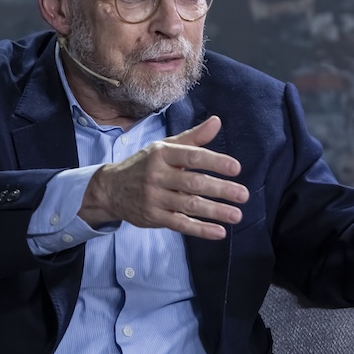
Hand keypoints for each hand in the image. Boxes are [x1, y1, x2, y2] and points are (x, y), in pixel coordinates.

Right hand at [80, 115, 248, 239]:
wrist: (110, 189)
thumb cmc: (144, 165)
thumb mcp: (165, 148)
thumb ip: (193, 138)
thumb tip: (217, 122)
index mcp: (162, 154)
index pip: (192, 156)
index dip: (215, 162)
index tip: (236, 168)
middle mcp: (157, 175)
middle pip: (193, 183)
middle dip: (220, 189)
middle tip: (244, 194)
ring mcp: (154, 198)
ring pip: (189, 206)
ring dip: (215, 211)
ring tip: (237, 215)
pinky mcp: (153, 218)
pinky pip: (180, 224)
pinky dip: (200, 230)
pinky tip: (219, 232)